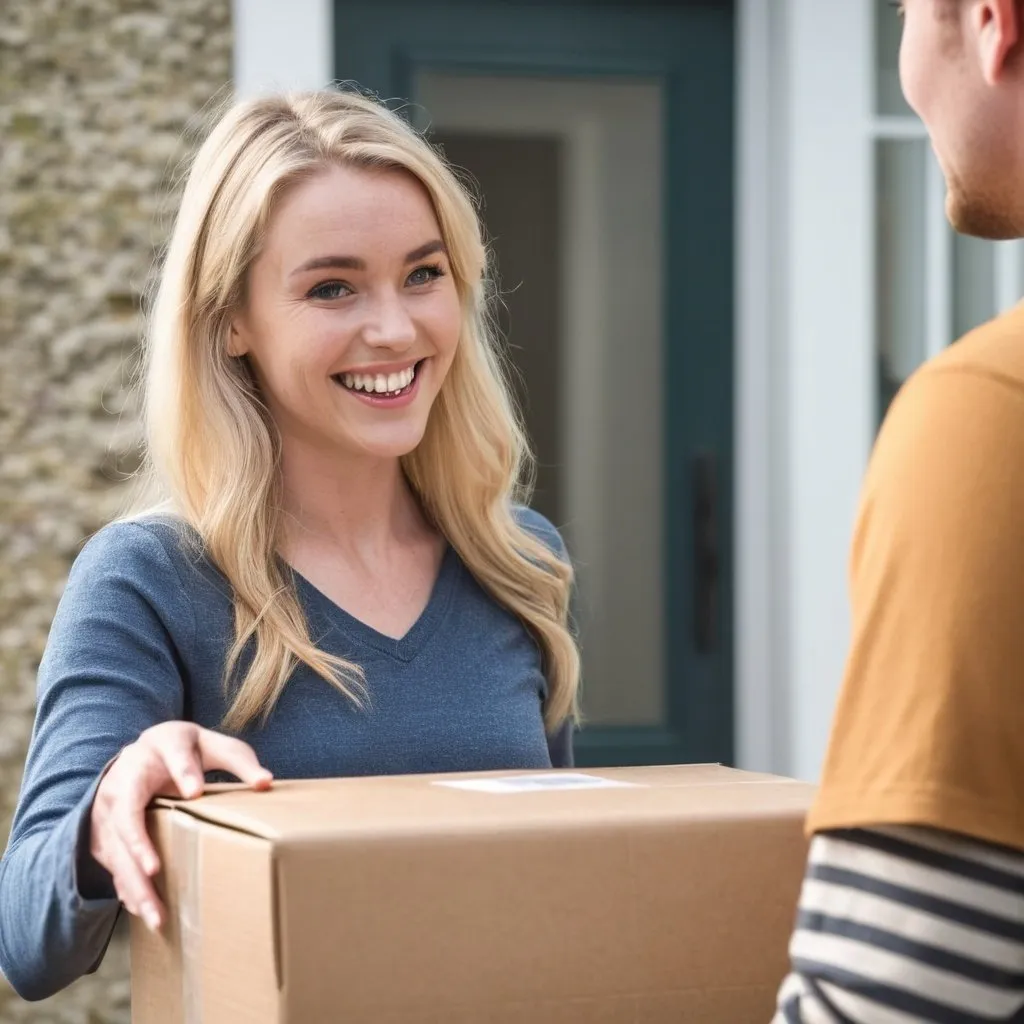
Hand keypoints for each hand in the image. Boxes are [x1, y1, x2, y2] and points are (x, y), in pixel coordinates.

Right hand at [89, 722, 272, 930]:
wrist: (141, 754)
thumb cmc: (184, 751)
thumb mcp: (212, 745)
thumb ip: (239, 760)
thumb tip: (266, 782)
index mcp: (161, 745)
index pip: (172, 755)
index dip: (183, 772)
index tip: (195, 792)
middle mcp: (126, 776)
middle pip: (126, 811)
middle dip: (138, 843)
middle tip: (154, 871)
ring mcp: (108, 807)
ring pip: (115, 847)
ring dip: (132, 882)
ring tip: (156, 914)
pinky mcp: (103, 832)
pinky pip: (113, 864)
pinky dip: (128, 889)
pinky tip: (144, 911)